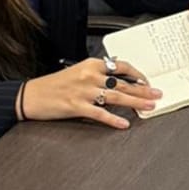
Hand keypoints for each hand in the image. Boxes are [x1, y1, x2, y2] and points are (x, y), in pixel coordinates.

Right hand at [18, 57, 159, 127]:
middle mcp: (89, 76)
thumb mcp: (76, 72)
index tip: (146, 81)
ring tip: (149, 107)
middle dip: (143, 90)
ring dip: (135, 103)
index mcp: (90, 65)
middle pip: (123, 83)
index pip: (120, 66)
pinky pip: (100, 113)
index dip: (137, 74)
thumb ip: (96, 74)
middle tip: (157, 95)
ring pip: (116, 97)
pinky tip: (124, 124)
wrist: (31, 95)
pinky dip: (114, 120)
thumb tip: (116, 80)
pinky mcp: (77, 106)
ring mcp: (83, 91)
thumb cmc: (52, 85)